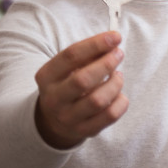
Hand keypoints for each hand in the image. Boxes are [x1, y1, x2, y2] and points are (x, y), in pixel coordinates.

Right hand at [35, 32, 127, 149]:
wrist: (54, 120)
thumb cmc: (68, 85)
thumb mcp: (68, 69)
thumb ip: (87, 55)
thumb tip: (112, 40)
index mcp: (46, 77)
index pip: (70, 56)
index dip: (95, 44)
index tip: (115, 36)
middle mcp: (54, 98)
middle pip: (83, 80)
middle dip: (106, 64)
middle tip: (118, 54)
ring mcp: (69, 117)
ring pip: (98, 100)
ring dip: (115, 84)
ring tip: (118, 76)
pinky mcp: (85, 130)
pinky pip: (110, 116)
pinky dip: (121, 102)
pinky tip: (120, 95)